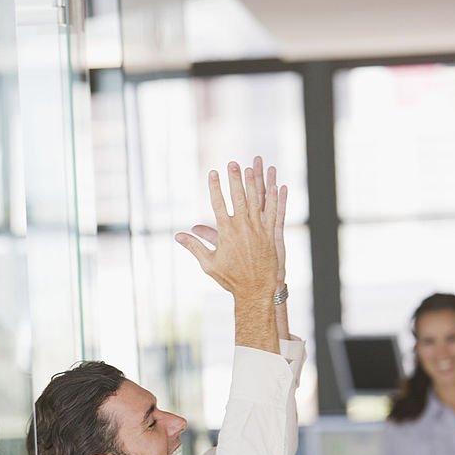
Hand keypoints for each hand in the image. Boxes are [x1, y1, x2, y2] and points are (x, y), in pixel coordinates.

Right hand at [175, 159, 279, 301]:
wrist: (256, 290)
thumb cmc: (231, 279)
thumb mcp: (209, 264)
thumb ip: (194, 246)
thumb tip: (178, 236)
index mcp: (226, 233)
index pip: (219, 203)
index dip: (215, 187)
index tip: (212, 173)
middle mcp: (243, 227)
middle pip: (239, 197)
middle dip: (235, 178)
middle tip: (232, 164)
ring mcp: (259, 229)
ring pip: (257, 201)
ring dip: (254, 183)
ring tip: (251, 168)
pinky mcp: (271, 234)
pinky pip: (274, 212)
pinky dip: (275, 198)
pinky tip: (276, 185)